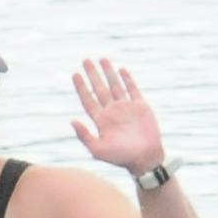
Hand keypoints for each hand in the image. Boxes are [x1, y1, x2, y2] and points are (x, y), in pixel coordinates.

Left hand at [71, 58, 166, 176]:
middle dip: (93, 75)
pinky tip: (121, 70)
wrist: (145, 158)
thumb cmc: (120, 157)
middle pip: (100, 89)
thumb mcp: (97, 150)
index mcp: (101, 120)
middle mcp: (112, 111)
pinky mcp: (140, 107)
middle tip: (86, 61)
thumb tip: (71, 121)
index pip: (88, 99)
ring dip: (108, 73)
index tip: (75, 74)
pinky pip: (132, 89)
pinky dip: (127, 79)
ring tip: (102, 59)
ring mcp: (126, 108)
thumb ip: (84, 135)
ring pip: (115, 86)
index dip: (81, 87)